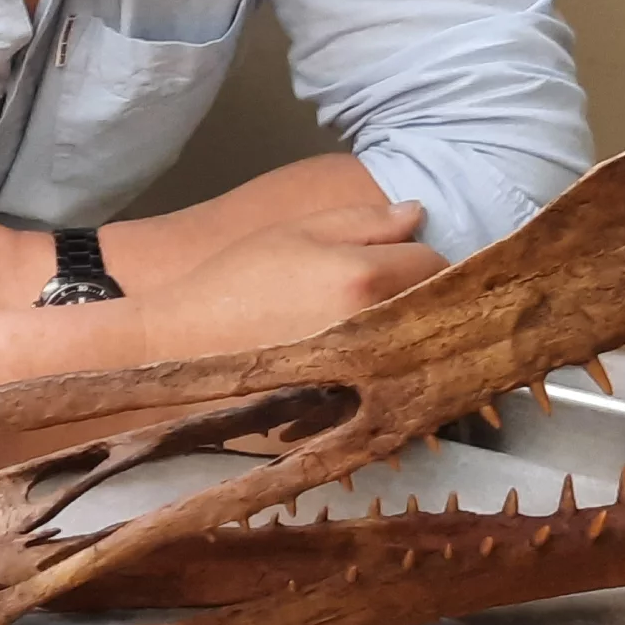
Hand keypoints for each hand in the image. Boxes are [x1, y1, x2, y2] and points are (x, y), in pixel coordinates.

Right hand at [138, 199, 446, 360]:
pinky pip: (400, 388)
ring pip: (424, 351)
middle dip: (429, 296)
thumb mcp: (297, 233)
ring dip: (417, 336)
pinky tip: (372, 365)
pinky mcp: (355, 410)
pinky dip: (397, 375)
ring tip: (385, 324)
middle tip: (398, 288)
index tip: (401, 256)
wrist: (186, 347)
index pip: (436, 262)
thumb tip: (418, 214)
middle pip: (438, 310)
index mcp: (367, 280)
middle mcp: (378, 332)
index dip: (422, 254)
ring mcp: (370, 378)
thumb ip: (364, 221)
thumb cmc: (239, 280)